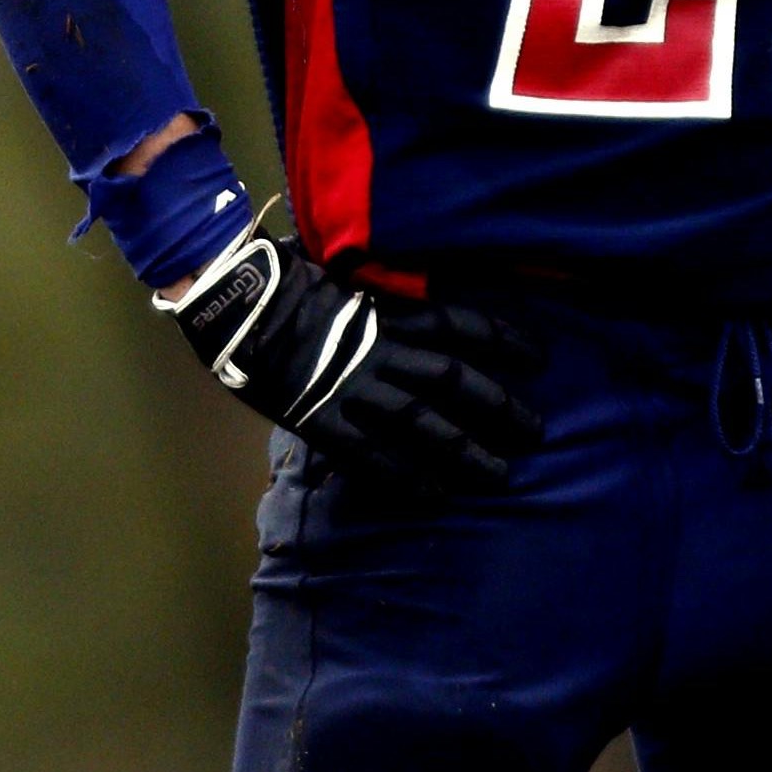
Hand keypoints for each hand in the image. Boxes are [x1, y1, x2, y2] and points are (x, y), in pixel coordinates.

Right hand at [157, 222, 541, 486]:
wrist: (232, 308)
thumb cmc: (284, 285)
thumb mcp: (345, 277)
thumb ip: (381, 298)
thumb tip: (410, 302)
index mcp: (388, 311)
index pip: (460, 325)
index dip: (505, 341)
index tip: (539, 357)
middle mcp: (382, 351)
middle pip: (455, 380)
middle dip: (500, 407)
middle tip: (536, 431)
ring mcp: (355, 389)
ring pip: (425, 425)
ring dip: (467, 451)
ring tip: (500, 475)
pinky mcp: (326, 422)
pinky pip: (375, 457)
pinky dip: (408, 476)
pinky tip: (436, 494)